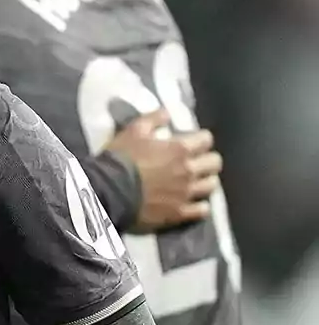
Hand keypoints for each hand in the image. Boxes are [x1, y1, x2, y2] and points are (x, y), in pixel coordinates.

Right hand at [105, 110, 221, 232]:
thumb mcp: (133, 131)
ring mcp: (186, 193)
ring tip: (195, 181)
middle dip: (207, 159)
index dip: (200, 138)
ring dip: (205, 181)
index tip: (192, 140)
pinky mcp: (179, 212)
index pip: (206, 139)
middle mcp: (189, 170)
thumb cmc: (121, 158)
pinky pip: (202, 209)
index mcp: (180, 149)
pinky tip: (192, 201)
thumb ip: (153, 119)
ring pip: (211, 186)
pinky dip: (200, 204)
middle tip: (196, 160)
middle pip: (215, 163)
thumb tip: (168, 112)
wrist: (109, 190)